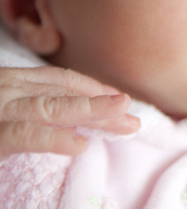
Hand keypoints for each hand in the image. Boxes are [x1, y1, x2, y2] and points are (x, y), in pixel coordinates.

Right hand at [0, 67, 139, 157]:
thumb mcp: (6, 108)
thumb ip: (35, 110)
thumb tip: (75, 124)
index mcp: (14, 82)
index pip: (62, 81)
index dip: (95, 90)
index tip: (122, 102)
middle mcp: (10, 89)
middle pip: (65, 94)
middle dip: (103, 105)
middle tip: (134, 120)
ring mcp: (1, 108)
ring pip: (51, 108)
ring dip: (92, 111)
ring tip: (123, 119)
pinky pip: (24, 135)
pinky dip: (53, 139)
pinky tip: (80, 145)